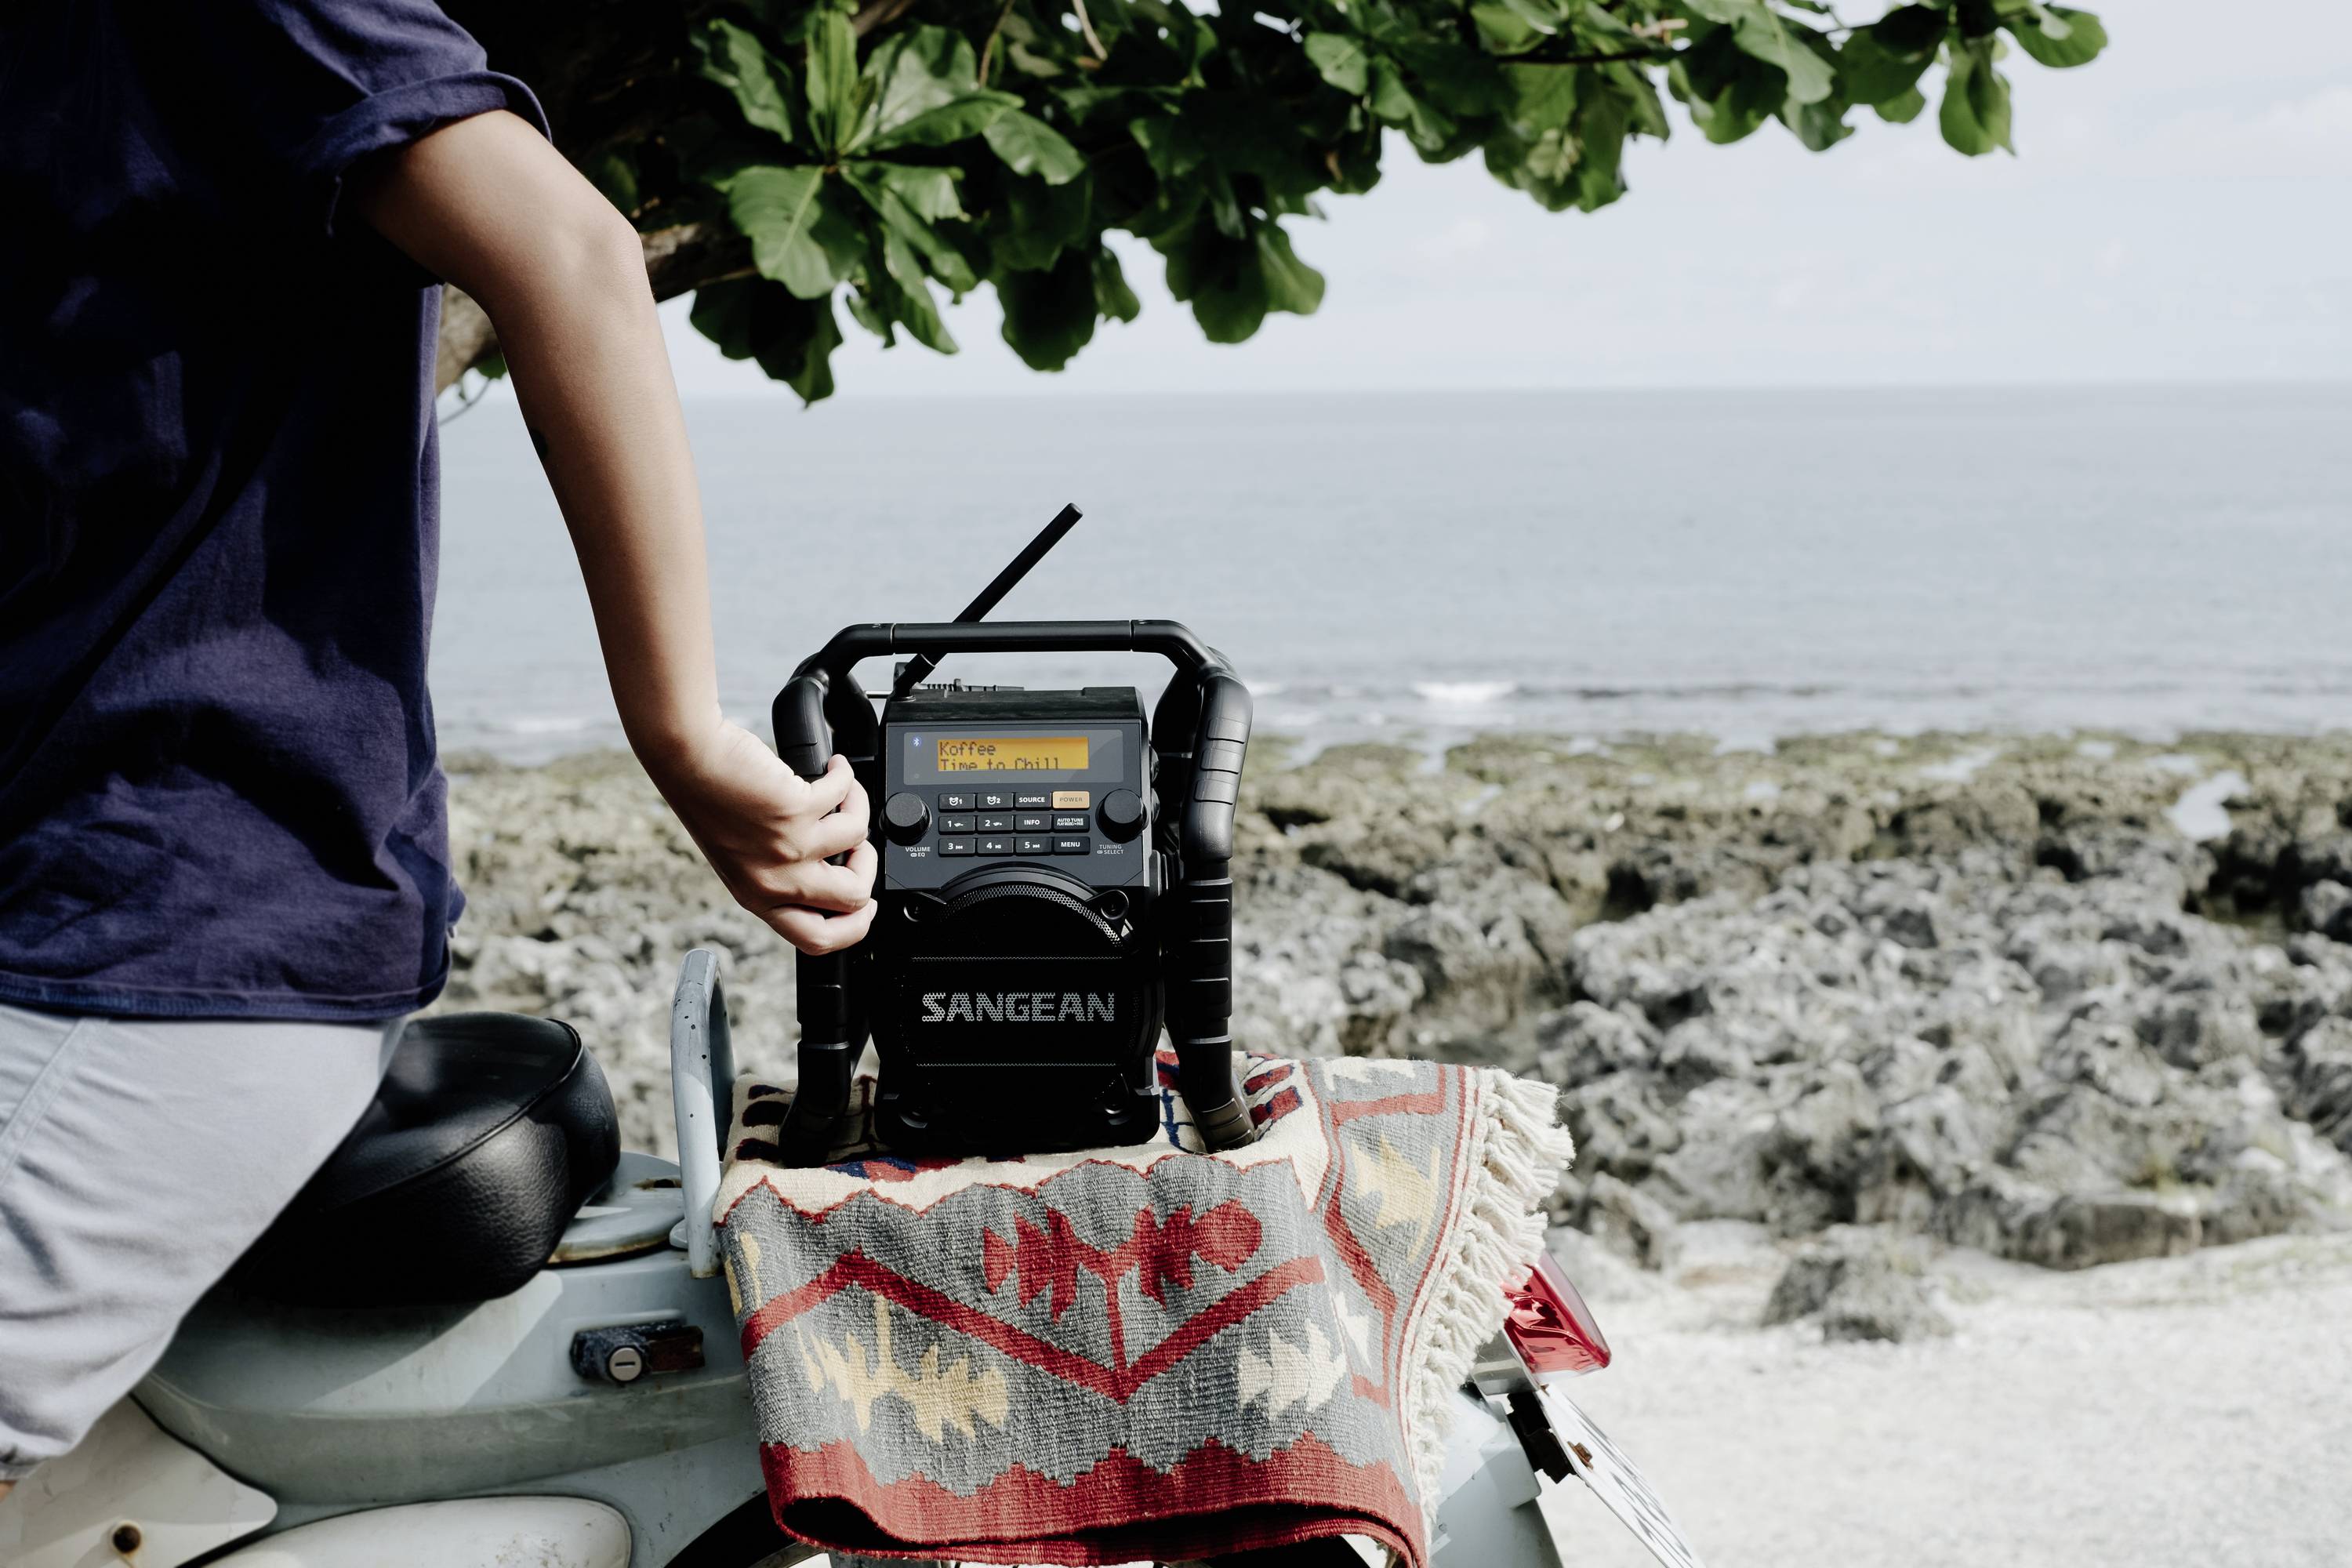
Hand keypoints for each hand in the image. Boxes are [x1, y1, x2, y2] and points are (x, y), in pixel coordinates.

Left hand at [647, 720, 877, 954]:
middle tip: (858, 844)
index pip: (817, 940)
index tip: (866, 905)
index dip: (854, 926)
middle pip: (851, 899)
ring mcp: (786, 848)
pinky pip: (845, 798)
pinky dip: (845, 777)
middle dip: (868, 867)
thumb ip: (779, 876)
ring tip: (843, 792)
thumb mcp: (741, 858)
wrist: (688, 759)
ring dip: (859, 809)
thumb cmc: (709, 799)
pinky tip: (834, 768)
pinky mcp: (795, 811)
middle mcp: (773, 881)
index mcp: (758, 898)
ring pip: (858, 842)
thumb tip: (834, 871)